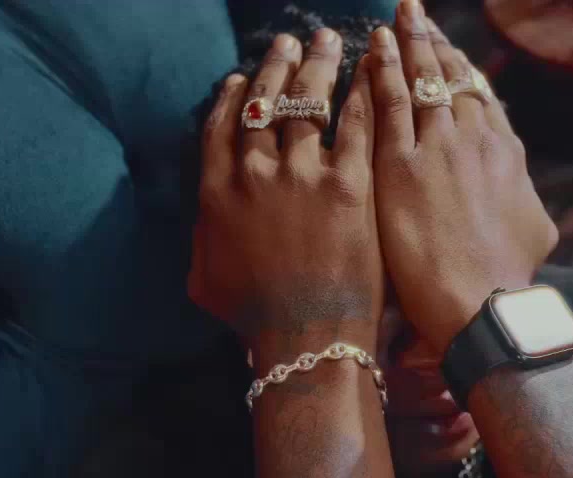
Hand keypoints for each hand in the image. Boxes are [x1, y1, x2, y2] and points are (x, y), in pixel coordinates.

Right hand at [190, 30, 382, 365]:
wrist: (307, 339)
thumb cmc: (255, 321)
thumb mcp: (205, 279)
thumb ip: (203, 237)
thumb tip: (205, 219)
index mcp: (217, 192)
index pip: (221, 126)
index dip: (233, 97)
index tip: (244, 78)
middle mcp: (255, 173)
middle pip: (265, 103)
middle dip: (278, 66)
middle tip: (289, 43)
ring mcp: (303, 175)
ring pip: (308, 102)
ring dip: (318, 65)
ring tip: (328, 43)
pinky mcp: (351, 184)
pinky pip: (356, 125)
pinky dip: (361, 96)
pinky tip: (369, 78)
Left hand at [368, 1, 557, 350]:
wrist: (484, 305)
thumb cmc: (508, 279)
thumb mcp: (535, 233)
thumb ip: (526, 205)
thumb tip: (531, 202)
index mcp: (508, 155)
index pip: (482, 98)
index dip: (462, 71)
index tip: (448, 50)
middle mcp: (476, 140)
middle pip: (451, 79)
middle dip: (432, 43)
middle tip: (415, 14)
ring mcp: (438, 148)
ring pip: (421, 81)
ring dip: (407, 44)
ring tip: (397, 17)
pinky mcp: (401, 166)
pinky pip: (388, 103)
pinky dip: (381, 70)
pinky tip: (373, 47)